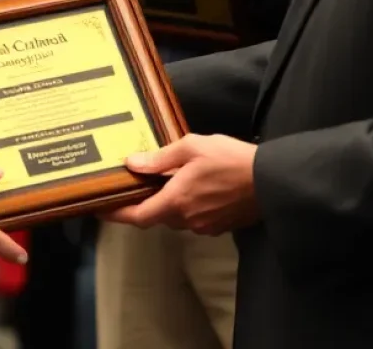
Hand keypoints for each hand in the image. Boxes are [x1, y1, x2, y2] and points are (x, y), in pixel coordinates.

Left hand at [105, 134, 258, 234]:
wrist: (271, 181)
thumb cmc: (231, 159)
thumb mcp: (192, 147)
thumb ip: (160, 158)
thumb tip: (133, 164)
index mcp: (177, 201)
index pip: (138, 216)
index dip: (117, 215)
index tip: (101, 209)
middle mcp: (188, 220)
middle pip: (156, 216)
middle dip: (145, 201)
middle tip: (136, 183)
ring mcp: (205, 225)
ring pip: (176, 216)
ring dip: (168, 201)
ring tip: (165, 178)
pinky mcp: (220, 226)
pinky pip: (194, 217)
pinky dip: (186, 204)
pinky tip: (192, 185)